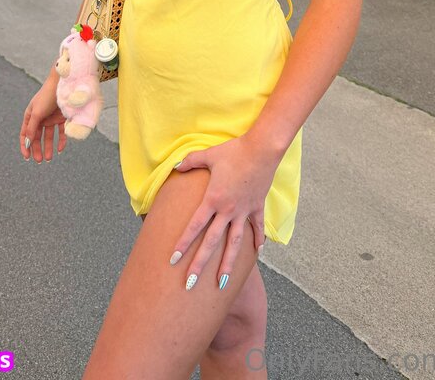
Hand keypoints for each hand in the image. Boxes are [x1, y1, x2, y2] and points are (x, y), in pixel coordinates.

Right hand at [20, 74, 66, 163]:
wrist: (62, 85)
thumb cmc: (46, 97)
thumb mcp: (37, 113)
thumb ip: (32, 128)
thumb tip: (27, 142)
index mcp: (30, 116)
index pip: (25, 134)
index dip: (25, 146)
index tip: (27, 157)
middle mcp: (40, 118)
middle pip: (37, 137)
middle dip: (37, 149)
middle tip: (39, 160)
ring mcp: (50, 119)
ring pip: (48, 137)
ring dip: (48, 147)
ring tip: (49, 158)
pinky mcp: (61, 118)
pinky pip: (60, 132)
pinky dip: (60, 141)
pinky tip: (60, 149)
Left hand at [168, 135, 279, 289]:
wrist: (261, 149)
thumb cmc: (234, 151)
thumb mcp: (209, 155)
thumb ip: (190, 161)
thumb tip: (176, 165)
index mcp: (213, 199)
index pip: (194, 226)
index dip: (183, 243)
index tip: (172, 260)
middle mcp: (227, 210)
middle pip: (211, 242)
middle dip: (199, 264)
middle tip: (190, 284)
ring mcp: (244, 211)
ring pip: (234, 243)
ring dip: (227, 264)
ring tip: (221, 283)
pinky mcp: (257, 206)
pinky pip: (257, 227)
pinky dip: (258, 240)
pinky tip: (257, 253)